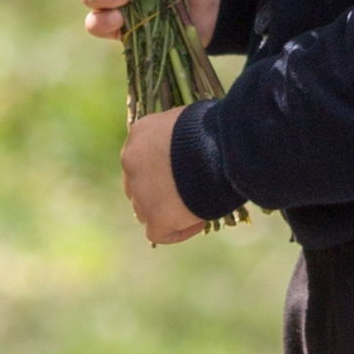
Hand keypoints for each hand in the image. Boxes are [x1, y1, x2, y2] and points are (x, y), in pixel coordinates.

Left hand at [122, 108, 206, 243]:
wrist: (223, 147)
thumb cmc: (216, 129)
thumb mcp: (189, 121)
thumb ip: (178, 136)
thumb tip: (189, 147)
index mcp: (140, 133)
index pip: (141, 156)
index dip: (161, 168)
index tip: (184, 172)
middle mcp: (131, 161)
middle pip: (137, 184)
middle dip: (158, 191)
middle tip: (185, 192)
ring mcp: (140, 191)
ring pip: (145, 210)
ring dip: (166, 211)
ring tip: (197, 206)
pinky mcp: (154, 216)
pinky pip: (158, 233)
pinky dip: (178, 231)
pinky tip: (199, 222)